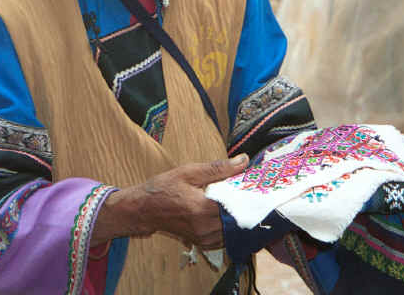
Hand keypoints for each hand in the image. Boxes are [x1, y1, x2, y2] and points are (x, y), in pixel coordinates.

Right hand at [91, 154, 248, 248]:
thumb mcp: (189, 171)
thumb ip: (218, 168)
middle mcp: (206, 228)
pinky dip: (231, 223)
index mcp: (202, 209)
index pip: (237, 205)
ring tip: (244, 197)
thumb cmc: (163, 188)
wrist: (144, 210)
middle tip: (254, 189)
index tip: (259, 183)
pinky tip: (230, 209)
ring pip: (234, 229)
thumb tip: (243, 160)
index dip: (250, 194)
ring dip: (240, 215)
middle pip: (239, 219)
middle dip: (248, 204)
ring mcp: (205, 239)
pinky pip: (226, 235)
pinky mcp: (204, 243)